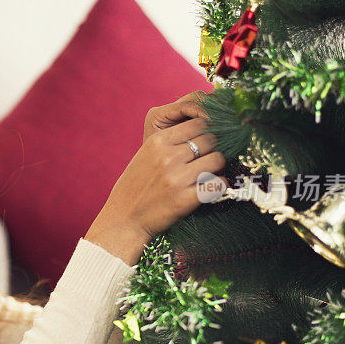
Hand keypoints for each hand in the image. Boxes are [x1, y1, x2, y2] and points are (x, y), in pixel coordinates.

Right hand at [86, 93, 224, 264]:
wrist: (124, 219)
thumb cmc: (135, 187)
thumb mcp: (145, 155)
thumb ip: (169, 143)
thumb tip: (202, 132)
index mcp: (157, 141)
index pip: (198, 124)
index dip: (206, 132)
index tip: (204, 143)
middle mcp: (168, 156)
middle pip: (210, 140)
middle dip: (213, 149)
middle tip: (207, 160)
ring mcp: (178, 178)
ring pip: (218, 160)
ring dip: (217, 167)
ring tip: (209, 175)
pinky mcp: (186, 199)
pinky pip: (219, 184)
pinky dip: (220, 185)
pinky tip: (211, 189)